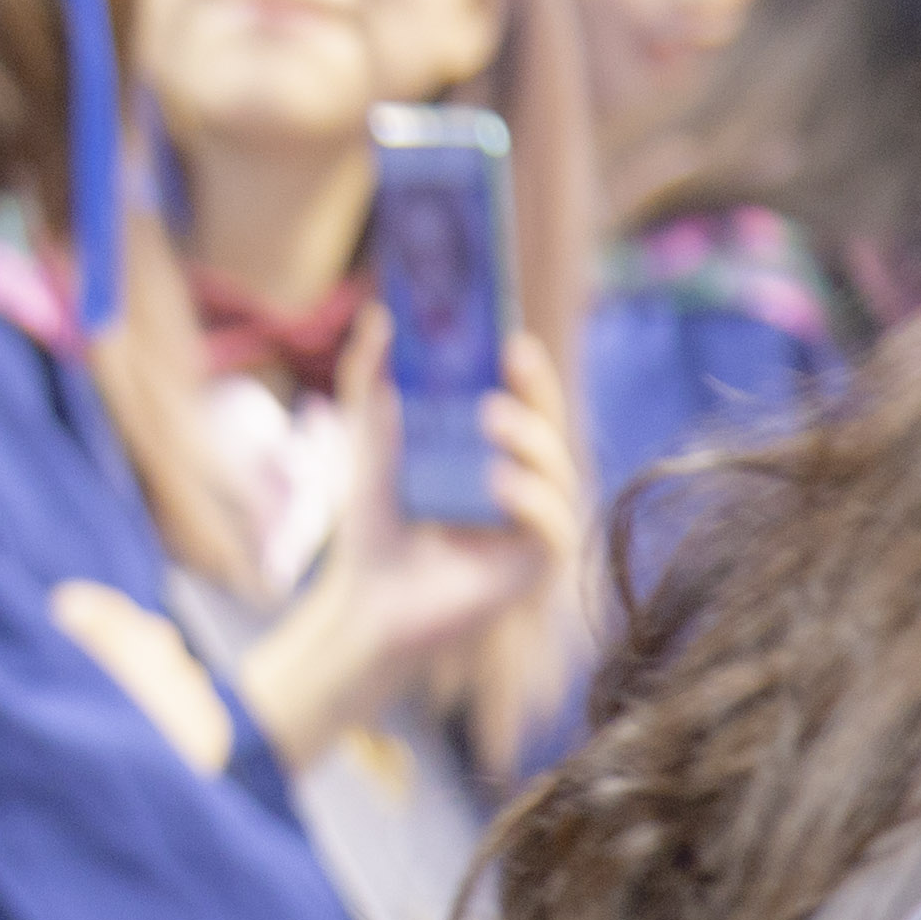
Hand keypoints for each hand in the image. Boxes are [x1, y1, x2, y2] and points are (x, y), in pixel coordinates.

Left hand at [242, 316, 577, 768]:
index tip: (510, 334)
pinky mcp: (535, 566)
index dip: (525, 369)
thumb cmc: (375, 526)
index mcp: (494, 453)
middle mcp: (524, 483)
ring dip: (530, 439)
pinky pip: (551, 526)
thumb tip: (379, 317)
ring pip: (557, 471)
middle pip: (549, 428)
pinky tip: (498, 482)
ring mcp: (534, 525)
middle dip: (536, 391)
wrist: (363, 601)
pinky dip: (530, 500)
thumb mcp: (371, 445)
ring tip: (491, 417)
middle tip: (514, 356)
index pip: (522, 401)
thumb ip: (373, 383)